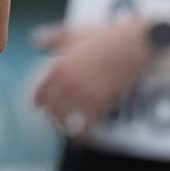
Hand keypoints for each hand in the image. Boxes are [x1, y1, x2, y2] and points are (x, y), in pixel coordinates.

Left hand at [32, 19, 150, 136]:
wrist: (133, 44)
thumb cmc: (105, 37)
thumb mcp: (74, 33)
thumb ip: (53, 38)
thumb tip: (36, 41)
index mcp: (59, 66)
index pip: (41, 90)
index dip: (38, 101)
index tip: (38, 106)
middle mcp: (68, 82)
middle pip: (52, 107)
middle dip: (52, 115)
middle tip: (54, 120)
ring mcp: (85, 93)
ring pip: (67, 118)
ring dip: (65, 126)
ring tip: (67, 129)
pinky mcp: (103, 102)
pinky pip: (88, 123)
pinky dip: (84, 132)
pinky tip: (84, 137)